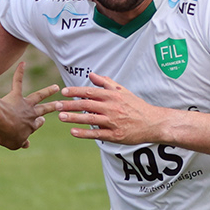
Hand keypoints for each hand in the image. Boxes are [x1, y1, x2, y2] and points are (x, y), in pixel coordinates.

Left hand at [0, 61, 54, 150]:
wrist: (2, 122)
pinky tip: (23, 63)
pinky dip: (20, 72)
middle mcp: (31, 114)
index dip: (38, 124)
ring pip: (38, 96)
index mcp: (32, 126)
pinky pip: (18, 82)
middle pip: (45, 109)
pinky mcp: (16, 95)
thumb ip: (20, 143)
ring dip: (48, 91)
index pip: (38, 124)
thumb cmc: (7, 134)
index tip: (40, 122)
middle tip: (61, 104)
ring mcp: (24, 104)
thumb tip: (25, 144)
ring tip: (56, 87)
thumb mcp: (14, 144)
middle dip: (54, 107)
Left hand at [52, 74, 168, 144]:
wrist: (153, 122)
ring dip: (74, 118)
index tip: (63, 92)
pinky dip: (84, 133)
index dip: (75, 91)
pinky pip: (96, 134)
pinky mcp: (115, 135)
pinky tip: (73, 132)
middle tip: (56, 105)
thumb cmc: (136, 106)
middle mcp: (111, 107)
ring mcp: (113, 122)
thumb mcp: (123, 91)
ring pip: (89, 119)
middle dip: (70, 105)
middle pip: (86, 105)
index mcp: (112, 96)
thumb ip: (106, 83)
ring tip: (61, 117)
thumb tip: (92, 74)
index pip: (90, 91)